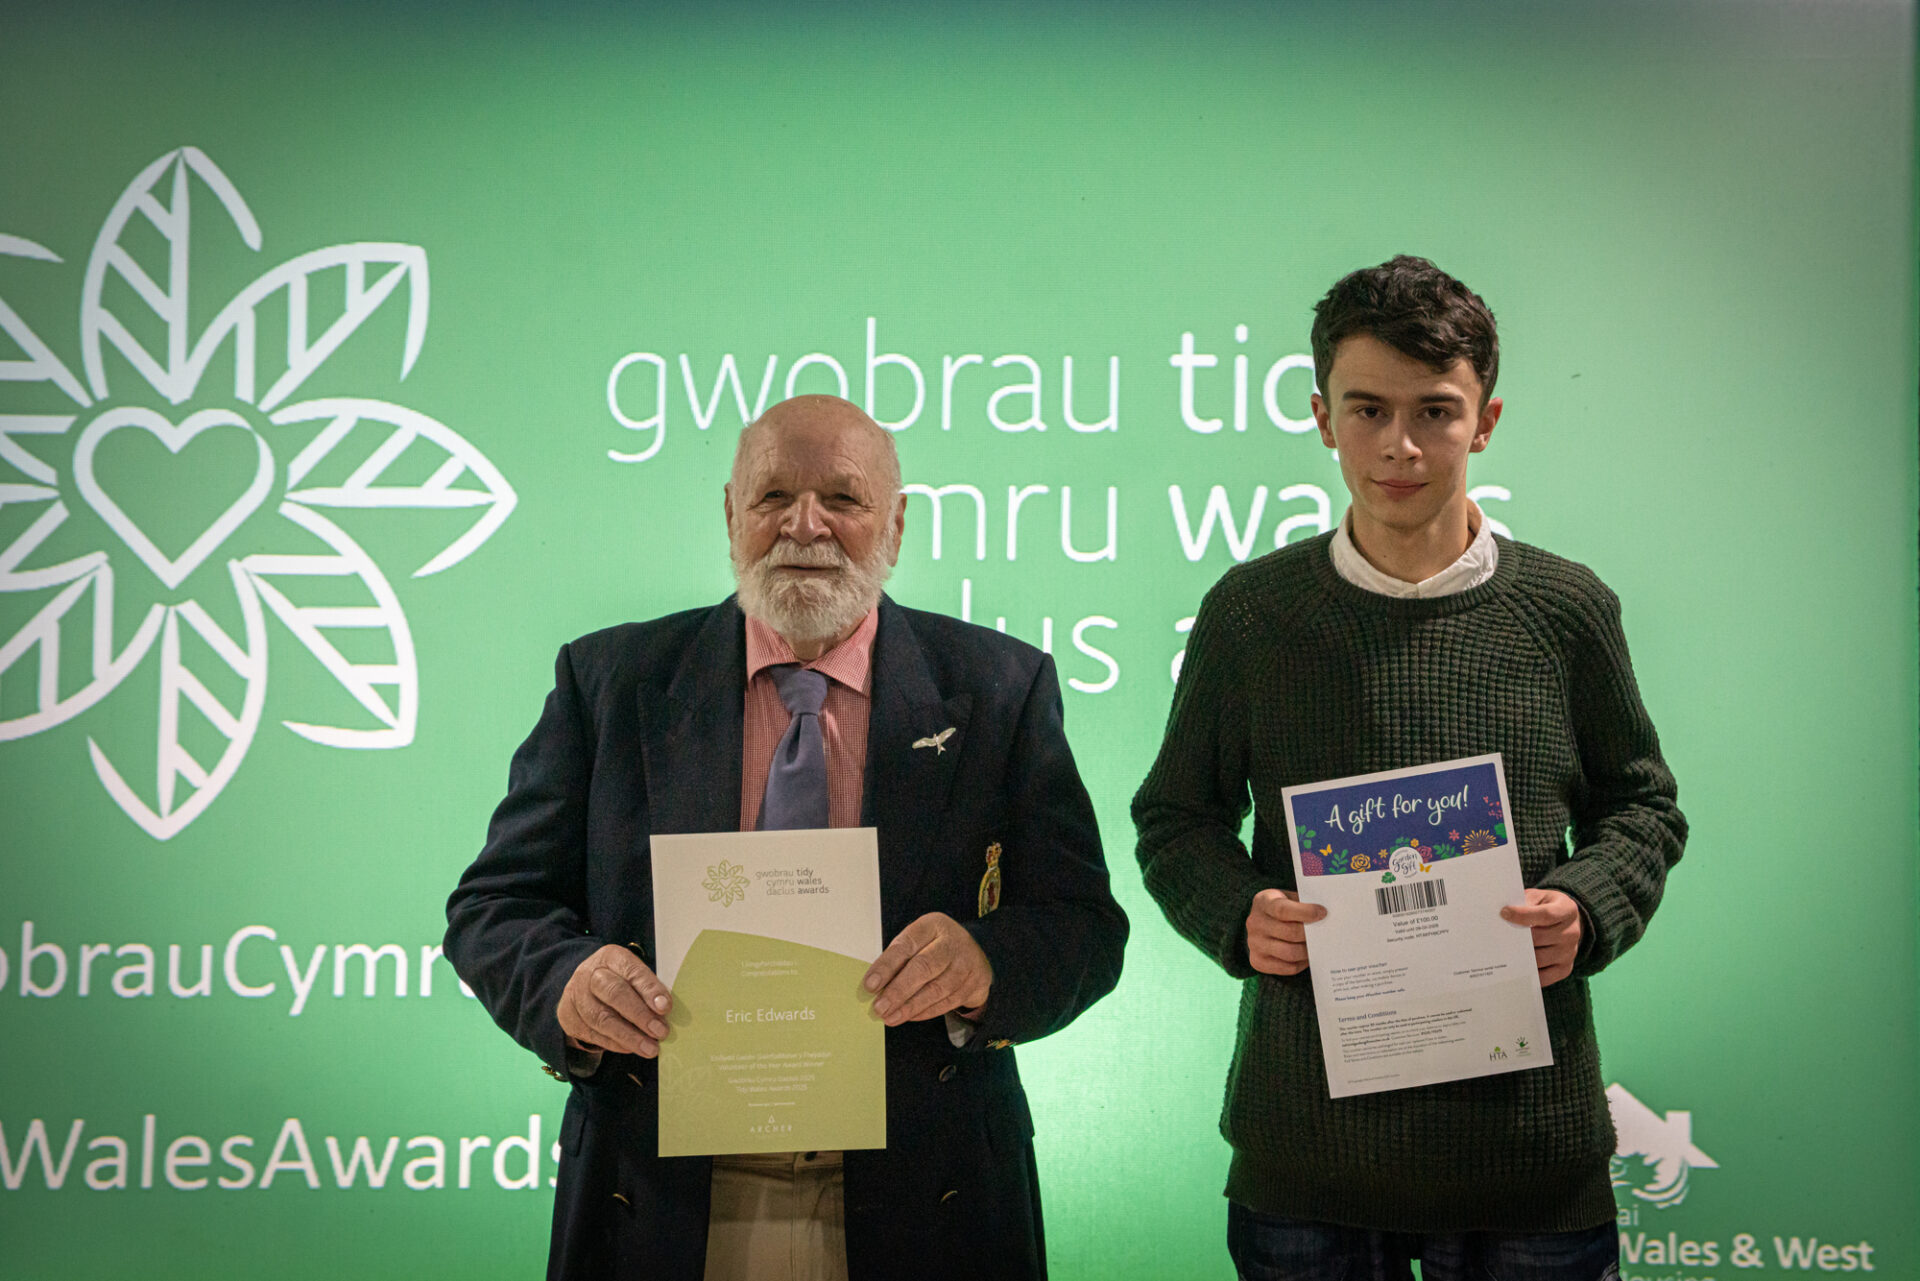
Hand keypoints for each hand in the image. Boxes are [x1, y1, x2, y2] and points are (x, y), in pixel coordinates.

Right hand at [557, 944, 672, 1057]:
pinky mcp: (568, 1017)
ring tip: (650, 1048)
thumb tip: (666, 1013)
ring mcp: (575, 995)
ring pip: (601, 1018)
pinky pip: (592, 1034)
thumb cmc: (619, 982)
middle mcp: (589, 973)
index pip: (631, 970)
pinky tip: (631, 1048)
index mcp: (611, 956)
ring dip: (629, 1036)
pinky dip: (614, 1044)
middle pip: (614, 993)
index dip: (649, 989)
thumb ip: (648, 990)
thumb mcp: (632, 975)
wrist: (583, 989)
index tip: (665, 1008)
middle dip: (640, 1015)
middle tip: (661, 1032)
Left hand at [863, 912, 992, 1026]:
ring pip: (937, 989)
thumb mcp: (919, 941)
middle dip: (898, 990)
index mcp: (933, 925)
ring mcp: (967, 963)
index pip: (907, 945)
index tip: (870, 985)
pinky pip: (947, 1002)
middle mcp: (952, 942)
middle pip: (924, 967)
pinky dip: (925, 1012)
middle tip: (880, 1007)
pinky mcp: (975, 984)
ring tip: (890, 1017)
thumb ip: (899, 959)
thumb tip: (875, 987)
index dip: (887, 966)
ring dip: (910, 1006)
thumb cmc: (935, 947)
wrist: (974, 952)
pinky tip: (909, 1016)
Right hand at [1247, 888, 1326, 975]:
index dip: (1305, 912)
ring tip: (1317, 946)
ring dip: (1307, 951)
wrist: (1260, 923)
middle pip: (1289, 933)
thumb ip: (1303, 903)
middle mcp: (1255, 923)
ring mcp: (1254, 944)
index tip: (1322, 913)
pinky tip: (1306, 956)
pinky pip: (1288, 967)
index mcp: (1263, 902)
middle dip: (1310, 935)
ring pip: (1290, 953)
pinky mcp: (1258, 962)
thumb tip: (1325, 914)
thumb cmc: (1281, 909)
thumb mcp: (1288, 898)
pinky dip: (1302, 963)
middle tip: (1324, 933)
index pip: (1282, 910)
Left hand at [1500, 889, 1582, 986]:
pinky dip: (1529, 973)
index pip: (1545, 915)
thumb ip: (1525, 902)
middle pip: (1541, 938)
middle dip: (1518, 937)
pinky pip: (1545, 976)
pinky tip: (1515, 966)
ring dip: (1520, 956)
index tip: (1504, 913)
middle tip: (1498, 936)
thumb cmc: (1545, 907)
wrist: (1565, 921)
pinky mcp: (1565, 968)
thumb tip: (1504, 915)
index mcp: (1567, 910)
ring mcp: (1570, 952)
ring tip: (1504, 951)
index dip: (1523, 915)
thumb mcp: (1538, 897)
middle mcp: (1572, 932)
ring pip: (1540, 958)